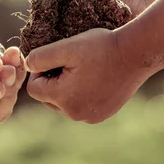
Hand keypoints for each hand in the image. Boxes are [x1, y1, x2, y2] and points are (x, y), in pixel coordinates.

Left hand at [25, 28, 150, 123]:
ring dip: (66, 88)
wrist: (136, 53)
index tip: (54, 58)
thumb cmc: (99, 47)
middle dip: (52, 81)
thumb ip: (40, 57)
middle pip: (48, 98)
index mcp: (63, 98)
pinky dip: (81, 93)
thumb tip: (28, 66)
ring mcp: (90, 116)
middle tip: (68, 62)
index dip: (39, 71)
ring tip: (81, 68)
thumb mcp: (65, 47)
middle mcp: (75, 114)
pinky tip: (93, 76)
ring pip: (64, 103)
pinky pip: (81, 106)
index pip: (34, 89)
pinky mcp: (103, 114)